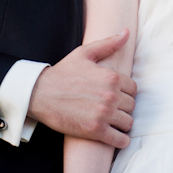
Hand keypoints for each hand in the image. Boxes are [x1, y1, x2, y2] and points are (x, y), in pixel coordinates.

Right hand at [28, 30, 136, 148]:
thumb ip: (108, 43)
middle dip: (124, 108)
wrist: (39, 94)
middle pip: (132, 106)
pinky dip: (121, 140)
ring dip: (122, 124)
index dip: (126, 93)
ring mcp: (104, 114)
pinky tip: (116, 137)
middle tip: (113, 110)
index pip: (133, 89)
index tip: (117, 97)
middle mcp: (111, 95)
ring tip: (114, 123)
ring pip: (128, 123)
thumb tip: (126, 32)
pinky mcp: (96, 130)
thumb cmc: (62, 73)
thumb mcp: (85, 54)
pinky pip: (120, 139)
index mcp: (111, 77)